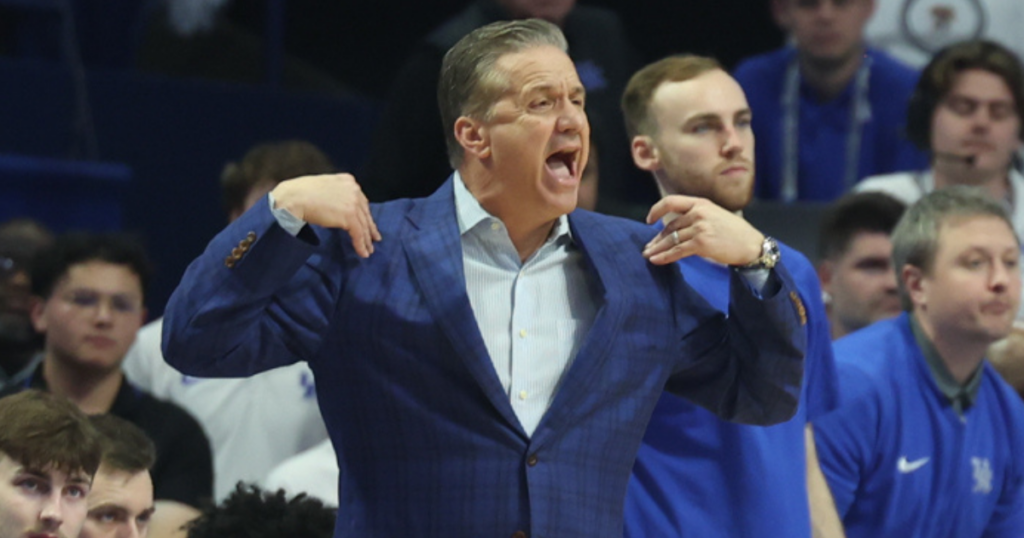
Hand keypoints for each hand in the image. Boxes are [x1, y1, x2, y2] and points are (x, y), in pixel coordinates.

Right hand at [271, 174, 381, 257]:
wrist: (293, 198)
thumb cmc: (300, 193)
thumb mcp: (323, 188)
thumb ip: (334, 195)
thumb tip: (337, 208)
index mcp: (347, 181)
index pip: (360, 200)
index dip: (364, 214)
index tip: (368, 223)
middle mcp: (353, 189)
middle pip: (365, 212)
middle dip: (369, 227)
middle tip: (374, 238)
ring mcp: (352, 202)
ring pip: (363, 225)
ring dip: (366, 240)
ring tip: (369, 250)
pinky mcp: (349, 216)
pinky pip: (358, 233)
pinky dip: (361, 244)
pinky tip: (363, 253)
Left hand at [642, 195, 763, 265]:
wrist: (751, 245)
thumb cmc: (735, 232)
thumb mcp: (715, 215)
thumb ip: (696, 216)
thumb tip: (675, 228)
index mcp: (701, 203)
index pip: (671, 201)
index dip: (657, 210)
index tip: (649, 220)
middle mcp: (699, 213)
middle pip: (670, 226)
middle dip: (657, 238)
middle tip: (648, 247)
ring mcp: (700, 228)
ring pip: (671, 239)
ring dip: (657, 249)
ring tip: (648, 255)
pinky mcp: (701, 243)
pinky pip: (677, 251)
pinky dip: (664, 257)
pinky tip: (655, 260)